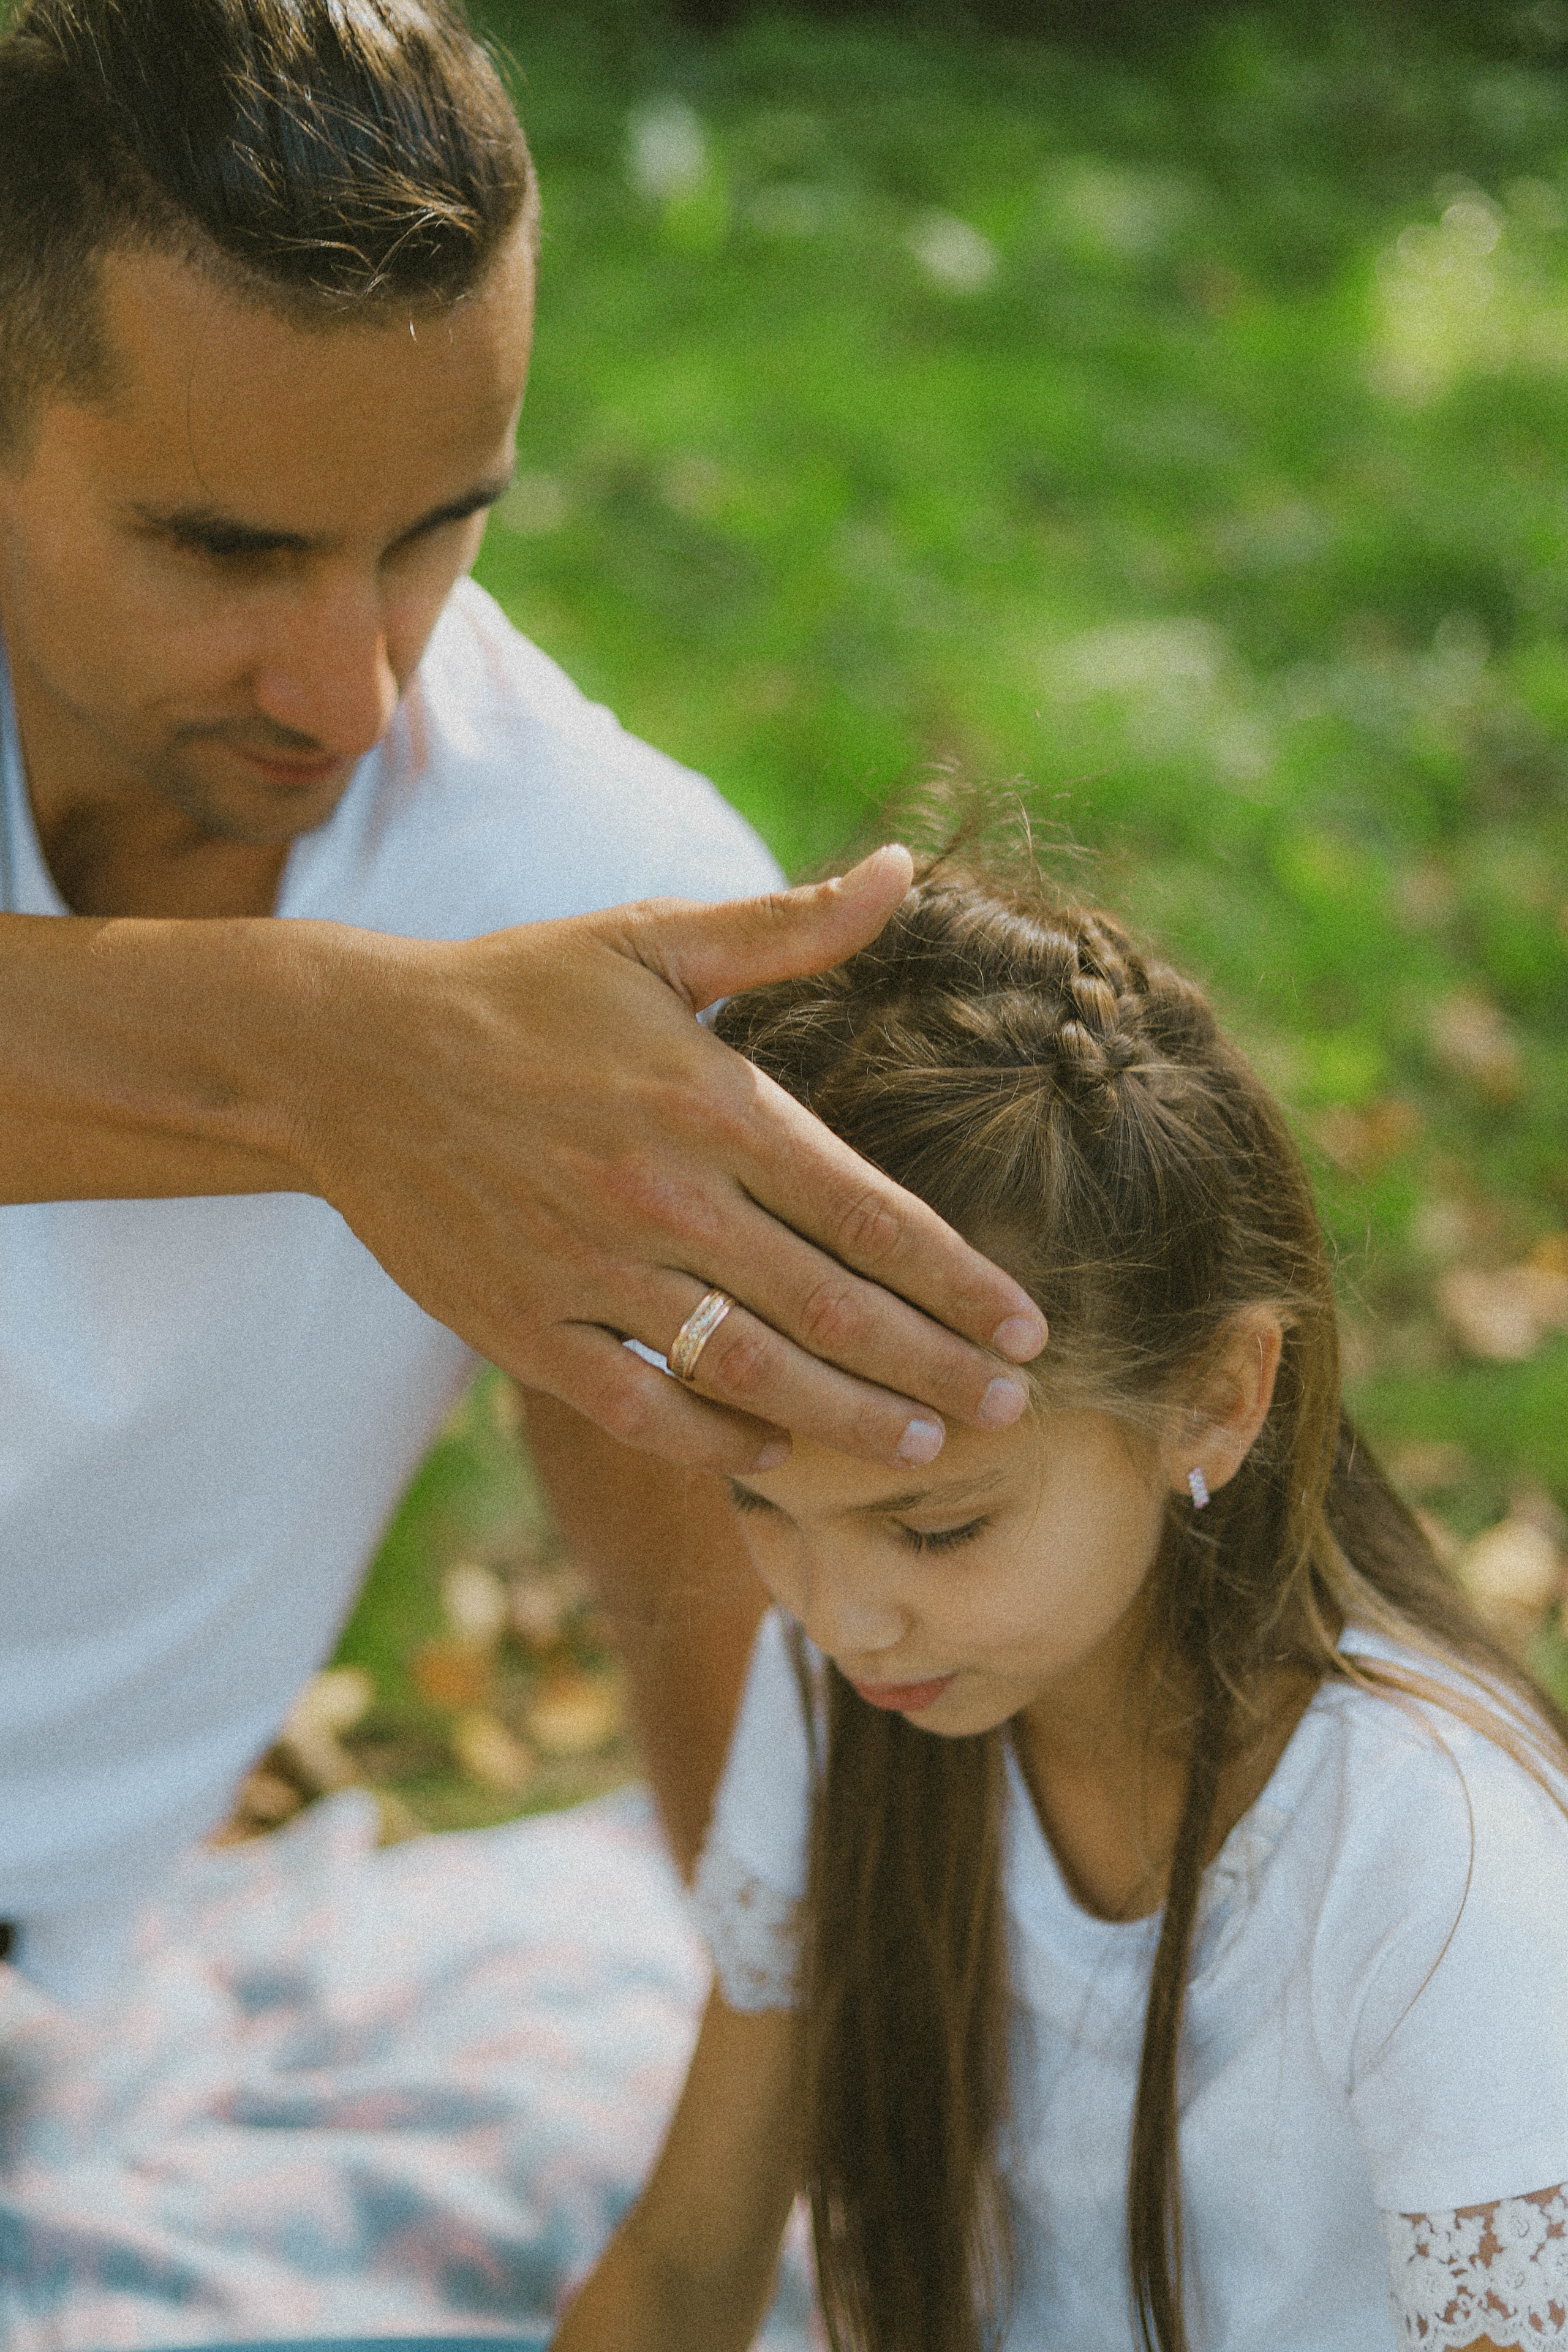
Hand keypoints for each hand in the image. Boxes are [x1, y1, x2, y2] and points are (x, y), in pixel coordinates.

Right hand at [300, 848, 1046, 1470]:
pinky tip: (773, 1456)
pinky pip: (638, 1408)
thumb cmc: (520, 990)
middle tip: (1013, 1407)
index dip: (959, 1279)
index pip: (869, 1211)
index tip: (1028, 1325)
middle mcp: (661, 1194)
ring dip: (849, 1419)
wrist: (349, 1054)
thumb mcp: (654, 936)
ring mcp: (588, 1269)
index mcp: (710, 1102)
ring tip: (926, 1446)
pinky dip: (713, 1442)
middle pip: (832, 1306)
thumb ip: (789, 926)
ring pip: (748, 1370)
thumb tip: (906, 867)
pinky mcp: (520, 1327)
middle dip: (936, 1366)